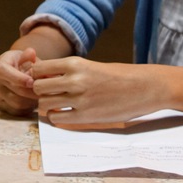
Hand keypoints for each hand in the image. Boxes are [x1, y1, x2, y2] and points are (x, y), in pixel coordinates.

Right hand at [0, 47, 39, 114]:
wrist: (19, 72)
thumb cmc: (25, 63)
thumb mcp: (27, 56)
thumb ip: (30, 56)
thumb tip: (31, 53)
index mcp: (0, 66)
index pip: (3, 72)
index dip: (18, 78)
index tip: (32, 81)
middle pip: (13, 90)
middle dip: (31, 91)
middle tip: (45, 91)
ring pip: (16, 103)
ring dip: (32, 100)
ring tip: (42, 95)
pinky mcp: (4, 106)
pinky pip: (17, 111)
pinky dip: (28, 108)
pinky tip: (36, 101)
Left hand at [29, 58, 163, 126]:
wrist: (144, 87)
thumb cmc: (118, 76)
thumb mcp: (91, 66)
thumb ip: (68, 71)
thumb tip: (43, 76)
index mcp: (75, 63)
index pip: (38, 69)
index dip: (38, 75)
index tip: (45, 80)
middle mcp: (74, 80)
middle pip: (37, 87)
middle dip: (40, 92)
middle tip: (49, 94)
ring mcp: (79, 99)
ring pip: (44, 104)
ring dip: (47, 106)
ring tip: (57, 105)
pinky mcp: (86, 116)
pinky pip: (57, 118)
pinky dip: (56, 117)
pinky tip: (66, 114)